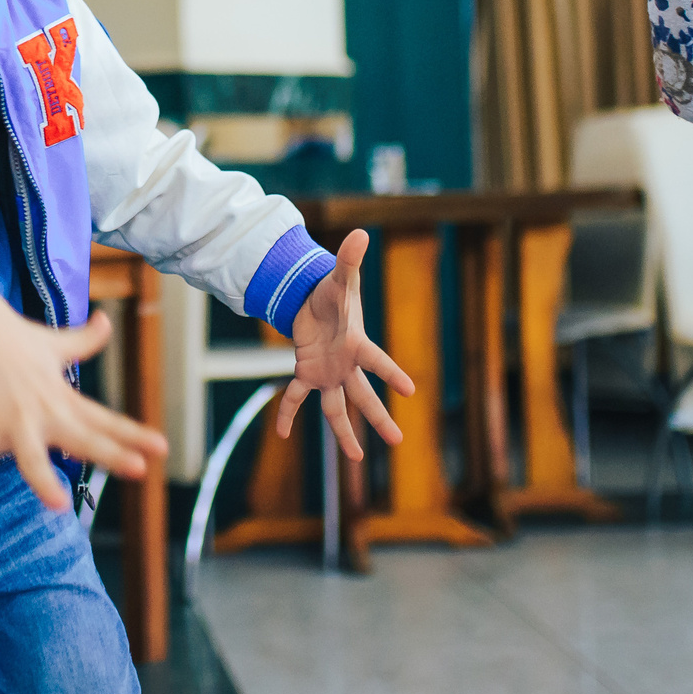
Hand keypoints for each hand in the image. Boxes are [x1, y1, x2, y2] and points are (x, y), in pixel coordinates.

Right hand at [0, 283, 166, 517]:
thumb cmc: (14, 336)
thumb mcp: (55, 341)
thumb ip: (84, 340)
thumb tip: (106, 320)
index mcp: (62, 396)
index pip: (103, 419)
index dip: (133, 434)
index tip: (161, 448)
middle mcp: (43, 411)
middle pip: (81, 437)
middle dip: (110, 453)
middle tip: (139, 469)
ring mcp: (12, 420)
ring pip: (30, 456)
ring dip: (43, 479)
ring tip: (58, 503)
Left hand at [275, 230, 415, 459]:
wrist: (314, 300)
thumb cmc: (333, 292)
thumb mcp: (339, 276)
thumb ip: (349, 259)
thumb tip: (359, 233)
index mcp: (356, 344)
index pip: (377, 360)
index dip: (392, 374)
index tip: (411, 390)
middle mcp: (345, 365)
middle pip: (363, 396)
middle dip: (379, 418)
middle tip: (398, 442)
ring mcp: (328, 373)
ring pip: (337, 408)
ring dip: (344, 433)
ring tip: (355, 459)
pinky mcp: (307, 374)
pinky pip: (296, 397)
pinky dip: (287, 413)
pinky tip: (281, 433)